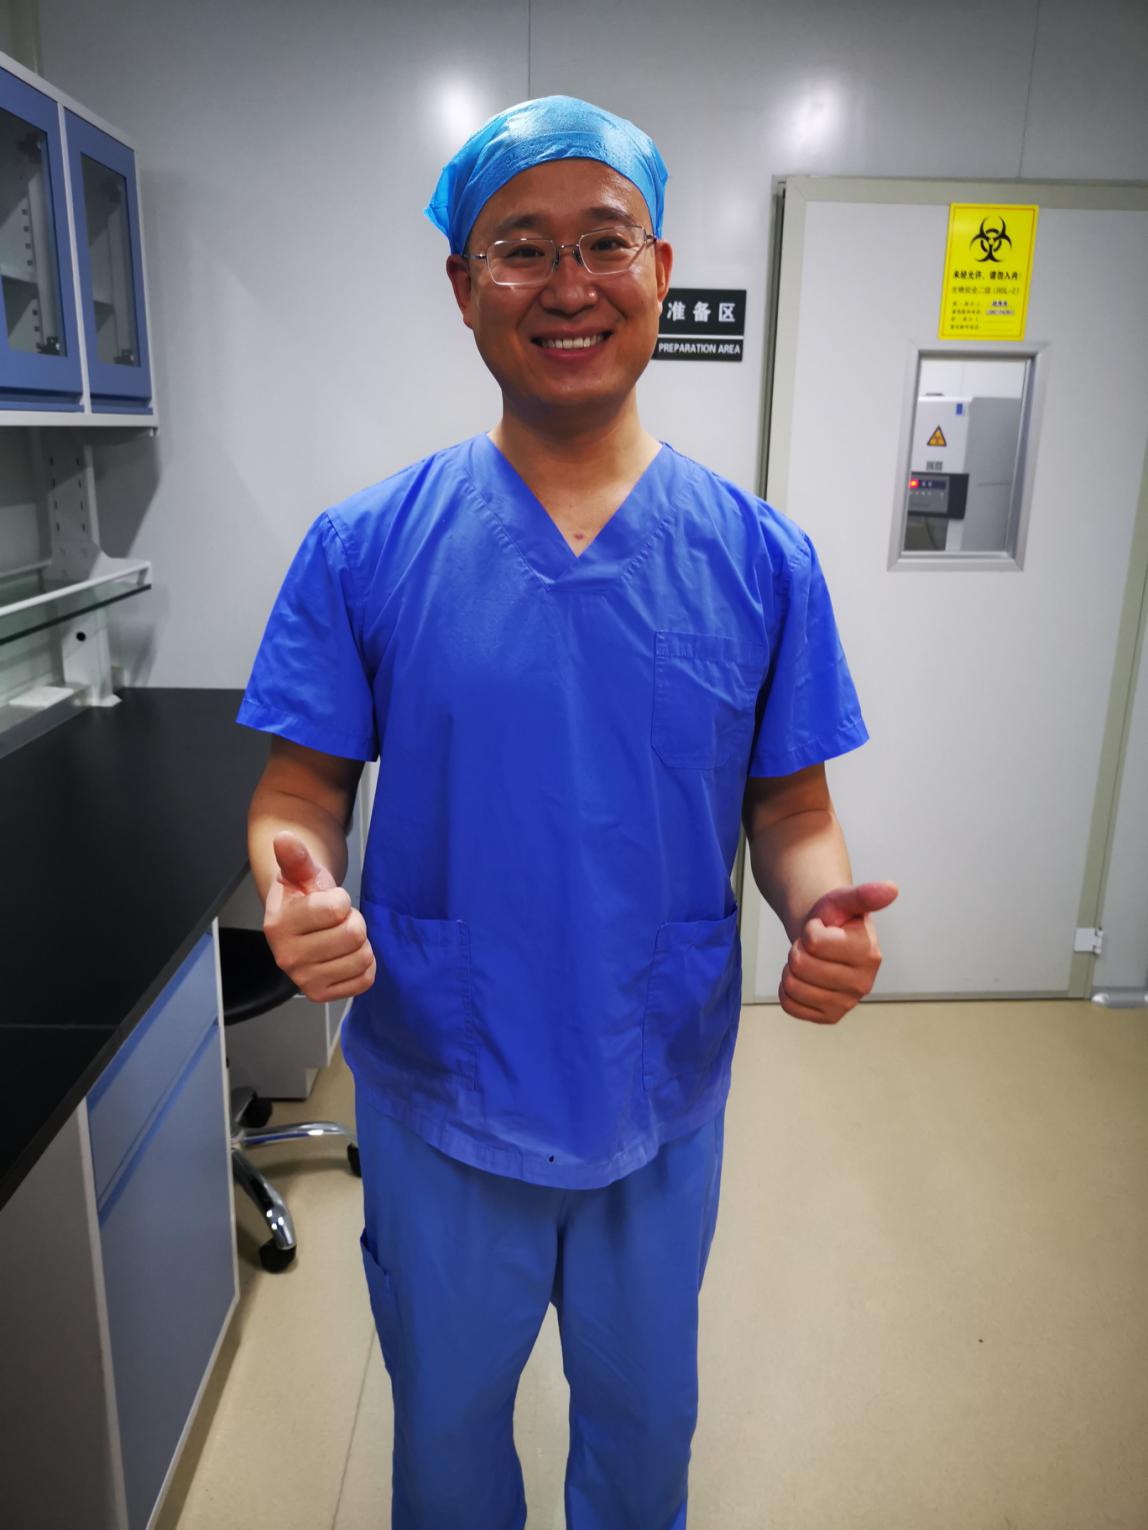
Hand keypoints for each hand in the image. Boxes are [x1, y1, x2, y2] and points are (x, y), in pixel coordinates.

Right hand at [262, 831, 376, 1002]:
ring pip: (362, 958)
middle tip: (337, 921)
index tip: (329, 901)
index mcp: (279, 925)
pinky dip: (363, 965)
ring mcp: (303, 980)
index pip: (337, 908)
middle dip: (353, 921)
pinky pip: (364, 980)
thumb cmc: (302, 895)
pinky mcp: (321, 995)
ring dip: (359, 943)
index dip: (341, 899)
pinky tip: (346, 955)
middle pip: (354, 934)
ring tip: (340, 937)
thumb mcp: (300, 871)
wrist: (300, 922)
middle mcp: (286, 957)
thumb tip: (284, 838)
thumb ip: (296, 856)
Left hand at [778, 881, 898, 1024]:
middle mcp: (863, 984)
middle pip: (800, 964)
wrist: (826, 937)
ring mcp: (847, 1003)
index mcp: (869, 954)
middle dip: (800, 948)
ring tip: (811, 960)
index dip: (810, 930)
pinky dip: (788, 989)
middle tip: (814, 946)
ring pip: (792, 985)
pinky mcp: (830, 1017)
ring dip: (792, 967)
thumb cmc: (836, 919)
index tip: (824, 929)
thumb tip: (891, 888)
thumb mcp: (844, 900)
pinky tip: (805, 979)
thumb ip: (864, 895)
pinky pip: (790, 1005)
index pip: (813, 941)